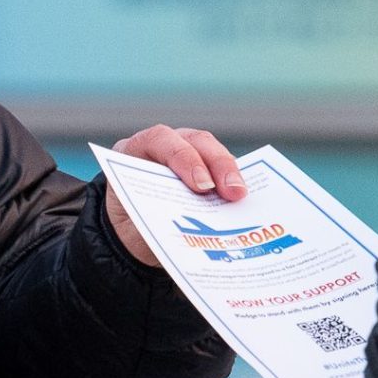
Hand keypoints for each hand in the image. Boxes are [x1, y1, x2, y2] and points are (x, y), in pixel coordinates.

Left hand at [103, 125, 246, 263]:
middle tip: (233, 192)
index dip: (183, 157)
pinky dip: (234, 183)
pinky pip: (224, 170)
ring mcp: (186, 156)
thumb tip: (182, 228)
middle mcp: (161, 147)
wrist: (133, 238)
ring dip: (230, 173)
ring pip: (213, 151)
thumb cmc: (130, 230)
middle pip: (194, 141)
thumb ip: (154, 225)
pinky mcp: (205, 170)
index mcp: (132, 152)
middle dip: (217, 164)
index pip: (160, 139)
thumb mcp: (133, 231)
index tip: (202, 185)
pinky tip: (246, 202)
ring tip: (242, 197)